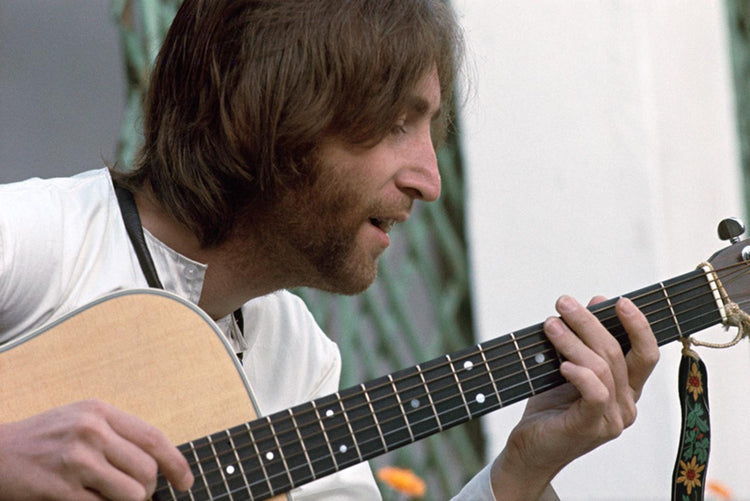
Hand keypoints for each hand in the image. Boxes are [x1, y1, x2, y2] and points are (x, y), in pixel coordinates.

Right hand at [0, 399, 192, 499]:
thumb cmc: (42, 440)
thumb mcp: (81, 421)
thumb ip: (117, 434)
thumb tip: (158, 462)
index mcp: (100, 411)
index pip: (154, 438)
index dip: (177, 463)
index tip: (186, 481)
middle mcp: (91, 431)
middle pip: (147, 470)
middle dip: (149, 489)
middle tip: (137, 494)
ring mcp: (76, 460)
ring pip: (132, 494)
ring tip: (111, 497)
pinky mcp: (60, 489)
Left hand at [490, 295, 658, 500]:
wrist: (530, 449)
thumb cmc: (549, 408)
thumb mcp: (568, 367)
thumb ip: (584, 341)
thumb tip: (596, 301)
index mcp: (627, 389)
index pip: (646, 353)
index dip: (638, 325)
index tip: (618, 301)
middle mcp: (626, 404)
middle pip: (618, 353)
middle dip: (590, 322)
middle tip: (564, 303)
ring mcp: (612, 419)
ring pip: (601, 368)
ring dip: (573, 341)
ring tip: (550, 325)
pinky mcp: (591, 428)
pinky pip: (595, 394)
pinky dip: (580, 374)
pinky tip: (562, 365)